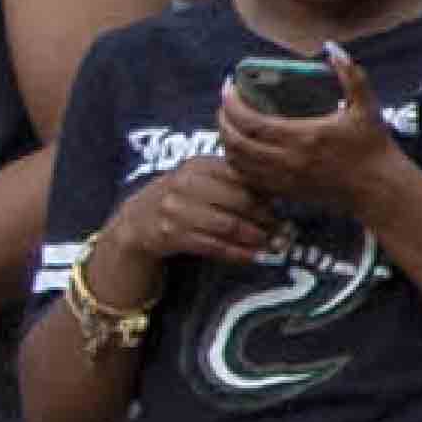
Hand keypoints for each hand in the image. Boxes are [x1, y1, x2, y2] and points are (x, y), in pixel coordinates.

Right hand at [100, 155, 277, 273]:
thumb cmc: (181, 198)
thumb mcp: (201, 179)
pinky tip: (254, 256)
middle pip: (239, 201)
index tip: (283, 205)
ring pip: (228, 225)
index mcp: (198, 165)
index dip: (266, 193)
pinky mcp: (172, 235)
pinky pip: (213, 246)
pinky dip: (238, 253)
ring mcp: (176, 210)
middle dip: (266, 218)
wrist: (137, 220)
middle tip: (284, 229)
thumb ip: (232, 180)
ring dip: (256, 238)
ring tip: (273, 244)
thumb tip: (277, 192)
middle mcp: (186, 184)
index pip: (241, 176)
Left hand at [220, 85, 404, 216]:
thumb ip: (351, 74)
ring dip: (227, 141)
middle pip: (237, 142)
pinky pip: (249, 178)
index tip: (228, 86)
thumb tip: (331, 46)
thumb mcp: (366, 106)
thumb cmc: (373, 147)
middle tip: (225, 104)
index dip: (231, 103)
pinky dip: (238, 162)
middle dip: (223, 121)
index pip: (251, 121)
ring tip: (229, 124)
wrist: (379, 190)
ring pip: (238, 162)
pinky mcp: (287, 192)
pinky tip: (240, 149)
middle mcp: (289, 160)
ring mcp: (286, 179)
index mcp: (303, 137)